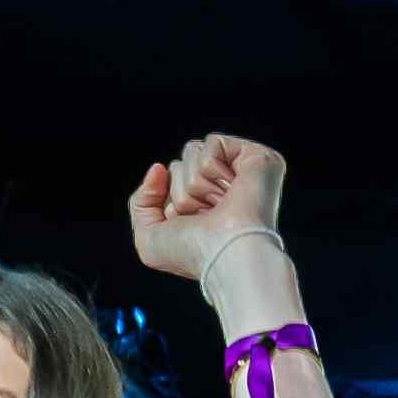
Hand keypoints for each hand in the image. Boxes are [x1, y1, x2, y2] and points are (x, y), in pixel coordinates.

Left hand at [127, 134, 291, 284]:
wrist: (226, 253)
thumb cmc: (192, 252)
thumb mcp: (149, 237)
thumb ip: (141, 202)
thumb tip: (159, 168)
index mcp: (205, 204)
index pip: (170, 178)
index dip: (171, 200)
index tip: (190, 225)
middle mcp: (225, 187)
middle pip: (180, 163)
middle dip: (183, 191)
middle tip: (208, 216)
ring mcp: (242, 171)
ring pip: (193, 152)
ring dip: (197, 183)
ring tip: (221, 206)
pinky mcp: (256, 157)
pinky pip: (212, 144)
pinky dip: (212, 169)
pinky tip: (232, 190)